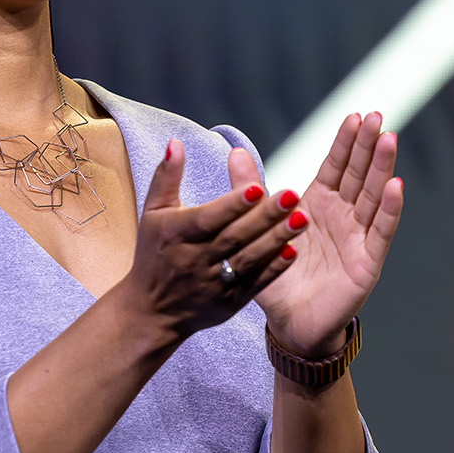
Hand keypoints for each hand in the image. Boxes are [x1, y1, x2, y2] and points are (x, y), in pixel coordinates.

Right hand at [121, 138, 311, 340]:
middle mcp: (194, 260)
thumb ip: (166, 176)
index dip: (231, 204)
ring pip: (248, 260)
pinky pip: (254, 285)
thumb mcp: (153, 212)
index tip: (257, 187)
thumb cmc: (154, 252)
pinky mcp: (229, 303)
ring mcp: (213, 284)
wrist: (151, 311)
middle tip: (292, 195)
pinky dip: (273, 269)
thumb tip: (176, 141)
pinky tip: (293, 251)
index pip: (207, 218)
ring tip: (302, 219)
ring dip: (276, 240)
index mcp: (176, 234)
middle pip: (233, 237)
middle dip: (264, 217)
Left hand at [251, 112, 403, 357]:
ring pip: (372, 196)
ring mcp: (358, 238)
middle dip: (367, 145)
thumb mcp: (259, 227)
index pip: (335, 166)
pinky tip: (395, 186)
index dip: (345, 142)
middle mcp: (343, 217)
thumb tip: (235, 151)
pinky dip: (388, 210)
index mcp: (318, 205)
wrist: (289, 323)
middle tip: (377, 115)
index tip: (354, 114)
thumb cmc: (277, 274)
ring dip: (382, 168)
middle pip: (358, 174)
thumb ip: (249, 190)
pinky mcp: (366, 262)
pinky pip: (379, 232)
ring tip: (388, 139)